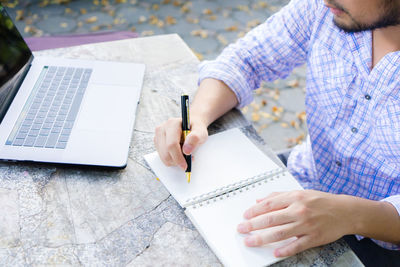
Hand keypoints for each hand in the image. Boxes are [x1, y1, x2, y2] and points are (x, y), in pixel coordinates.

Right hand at [154, 117, 207, 168]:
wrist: (191, 125)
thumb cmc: (196, 128)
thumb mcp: (201, 131)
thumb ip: (195, 138)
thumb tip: (186, 150)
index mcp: (172, 124)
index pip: (172, 144)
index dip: (178, 157)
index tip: (185, 166)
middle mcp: (162, 128)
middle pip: (165, 153)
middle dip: (177, 161)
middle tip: (187, 161)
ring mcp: (158, 135)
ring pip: (163, 157)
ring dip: (174, 160)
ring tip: (184, 154)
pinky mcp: (157, 142)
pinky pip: (162, 157)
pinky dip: (171, 159)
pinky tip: (178, 153)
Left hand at [237, 190, 355, 256]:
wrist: (346, 211)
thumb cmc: (322, 201)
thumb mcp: (300, 193)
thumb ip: (279, 196)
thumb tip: (260, 200)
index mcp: (294, 197)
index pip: (268, 204)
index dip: (254, 211)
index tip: (245, 216)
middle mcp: (299, 210)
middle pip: (271, 219)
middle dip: (253, 225)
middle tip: (242, 229)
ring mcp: (306, 225)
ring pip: (280, 233)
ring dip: (263, 238)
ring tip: (251, 241)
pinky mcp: (314, 237)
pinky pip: (297, 245)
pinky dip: (285, 249)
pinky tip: (275, 252)